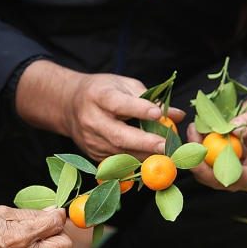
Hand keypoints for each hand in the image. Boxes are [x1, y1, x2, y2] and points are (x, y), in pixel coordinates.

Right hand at [0, 205, 71, 247]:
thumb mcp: (3, 212)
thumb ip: (32, 213)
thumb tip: (55, 211)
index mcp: (20, 236)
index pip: (55, 224)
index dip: (57, 214)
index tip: (53, 211)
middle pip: (65, 247)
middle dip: (60, 233)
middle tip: (47, 226)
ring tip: (41, 238)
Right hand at [16, 60, 185, 161]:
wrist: (68, 106)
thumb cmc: (101, 91)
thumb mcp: (122, 84)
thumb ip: (150, 99)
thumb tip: (177, 115)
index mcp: (98, 96)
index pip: (118, 103)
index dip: (138, 109)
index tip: (158, 113)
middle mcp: (92, 120)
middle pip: (118, 135)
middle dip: (144, 142)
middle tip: (166, 146)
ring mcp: (91, 141)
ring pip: (120, 154)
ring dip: (146, 156)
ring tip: (168, 156)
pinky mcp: (93, 155)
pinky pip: (118, 162)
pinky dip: (137, 163)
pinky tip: (153, 162)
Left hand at [187, 97, 246, 191]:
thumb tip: (233, 128)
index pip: (244, 179)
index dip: (222, 172)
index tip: (207, 157)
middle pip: (220, 181)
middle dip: (201, 166)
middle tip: (190, 146)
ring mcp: (232, 174)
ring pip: (208, 174)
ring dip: (195, 156)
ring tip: (193, 131)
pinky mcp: (220, 168)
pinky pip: (204, 165)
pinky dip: (196, 151)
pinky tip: (194, 133)